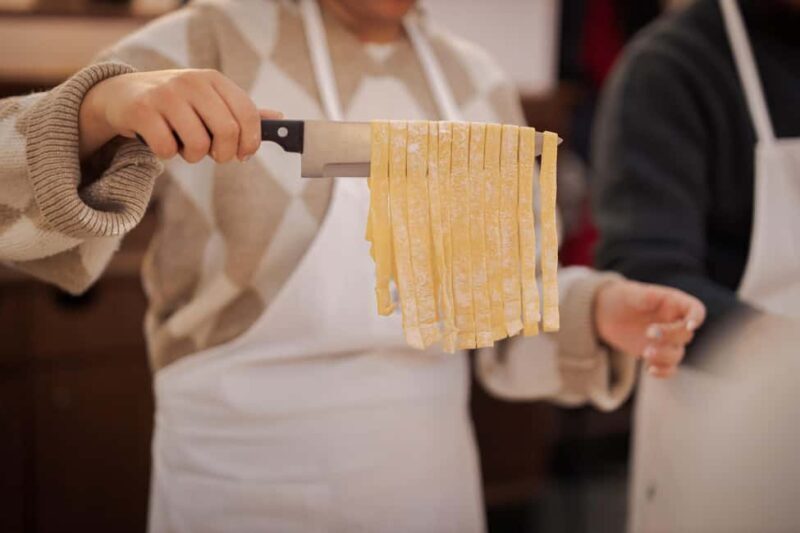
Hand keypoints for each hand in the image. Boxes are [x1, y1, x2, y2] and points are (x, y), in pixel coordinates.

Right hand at [79, 69, 281, 161]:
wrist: (122, 94)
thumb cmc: (175, 104)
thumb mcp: (208, 100)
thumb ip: (240, 111)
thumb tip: (279, 119)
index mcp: (213, 79)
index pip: (248, 114)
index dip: (251, 142)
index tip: (243, 155)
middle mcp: (192, 82)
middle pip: (227, 131)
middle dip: (224, 154)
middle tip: (213, 155)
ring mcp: (165, 94)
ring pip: (198, 145)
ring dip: (193, 156)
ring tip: (182, 144)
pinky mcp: (141, 110)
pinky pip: (168, 149)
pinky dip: (167, 154)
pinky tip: (160, 140)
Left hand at [594, 279, 705, 377]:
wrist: (606, 313)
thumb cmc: (622, 298)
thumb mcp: (630, 293)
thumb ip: (645, 296)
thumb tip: (656, 296)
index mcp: (673, 303)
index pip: (695, 310)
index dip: (697, 318)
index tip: (689, 326)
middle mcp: (674, 322)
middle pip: (686, 335)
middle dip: (670, 337)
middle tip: (648, 333)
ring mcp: (667, 340)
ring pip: (677, 354)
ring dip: (664, 356)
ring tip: (644, 353)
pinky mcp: (657, 354)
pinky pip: (669, 368)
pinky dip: (663, 372)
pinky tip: (649, 370)